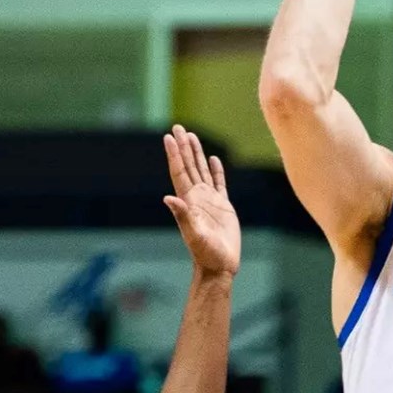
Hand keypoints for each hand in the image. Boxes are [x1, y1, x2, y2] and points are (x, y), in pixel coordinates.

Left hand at [163, 125, 239, 276]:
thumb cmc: (206, 254)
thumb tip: (168, 198)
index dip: (174, 154)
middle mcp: (196, 197)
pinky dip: (216, 170)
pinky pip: (219, 183)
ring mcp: (209, 201)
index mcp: (188, 201)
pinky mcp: (223, 206)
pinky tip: (214, 159)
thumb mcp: (194, 235)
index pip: (179, 172)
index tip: (169, 137)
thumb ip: (183, 216)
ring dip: (196, 153)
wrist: (219, 266)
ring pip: (201, 170)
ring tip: (192, 136)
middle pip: (188, 166)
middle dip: (183, 146)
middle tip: (178, 127)